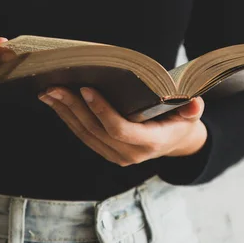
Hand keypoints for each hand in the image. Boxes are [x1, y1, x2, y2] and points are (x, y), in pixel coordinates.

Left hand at [38, 87, 207, 165]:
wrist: (176, 143)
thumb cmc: (181, 122)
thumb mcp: (190, 116)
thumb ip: (191, 110)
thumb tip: (196, 102)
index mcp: (149, 143)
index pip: (119, 129)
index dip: (101, 110)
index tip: (86, 89)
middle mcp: (129, 154)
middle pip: (95, 130)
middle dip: (73, 108)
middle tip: (54, 86)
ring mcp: (115, 155)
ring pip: (84, 134)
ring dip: (64, 113)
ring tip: (48, 92)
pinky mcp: (106, 151)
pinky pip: (83, 136)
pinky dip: (68, 118)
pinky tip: (55, 103)